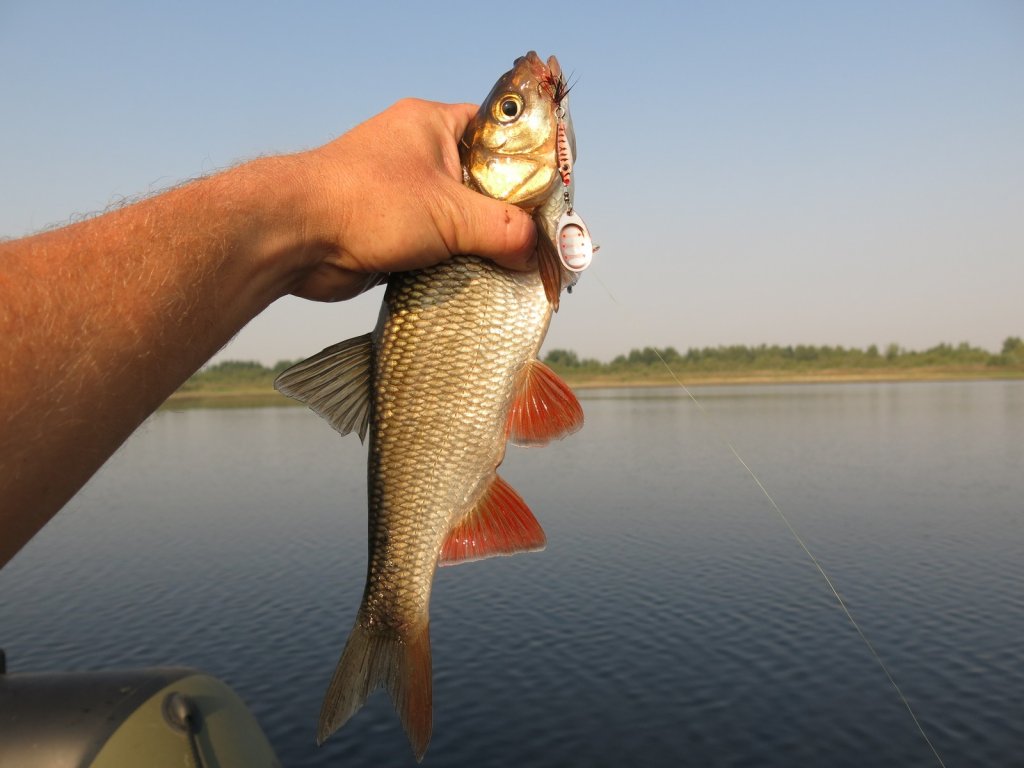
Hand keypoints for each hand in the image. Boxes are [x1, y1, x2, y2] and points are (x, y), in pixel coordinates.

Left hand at [287, 99, 537, 300]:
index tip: (551, 198)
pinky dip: (455, 264)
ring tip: (514, 268)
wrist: (295, 238)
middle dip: (506, 216)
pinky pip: (437, 246)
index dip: (526, 164)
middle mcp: (418, 155)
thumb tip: (538, 252)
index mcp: (433, 125)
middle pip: (481, 184)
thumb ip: (503, 230)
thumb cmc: (368, 204)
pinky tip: (478, 282)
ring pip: (459, 219)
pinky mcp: (391, 232)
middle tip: (538, 243)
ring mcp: (402, 194)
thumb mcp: (451, 214)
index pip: (496, 134)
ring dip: (479, 245)